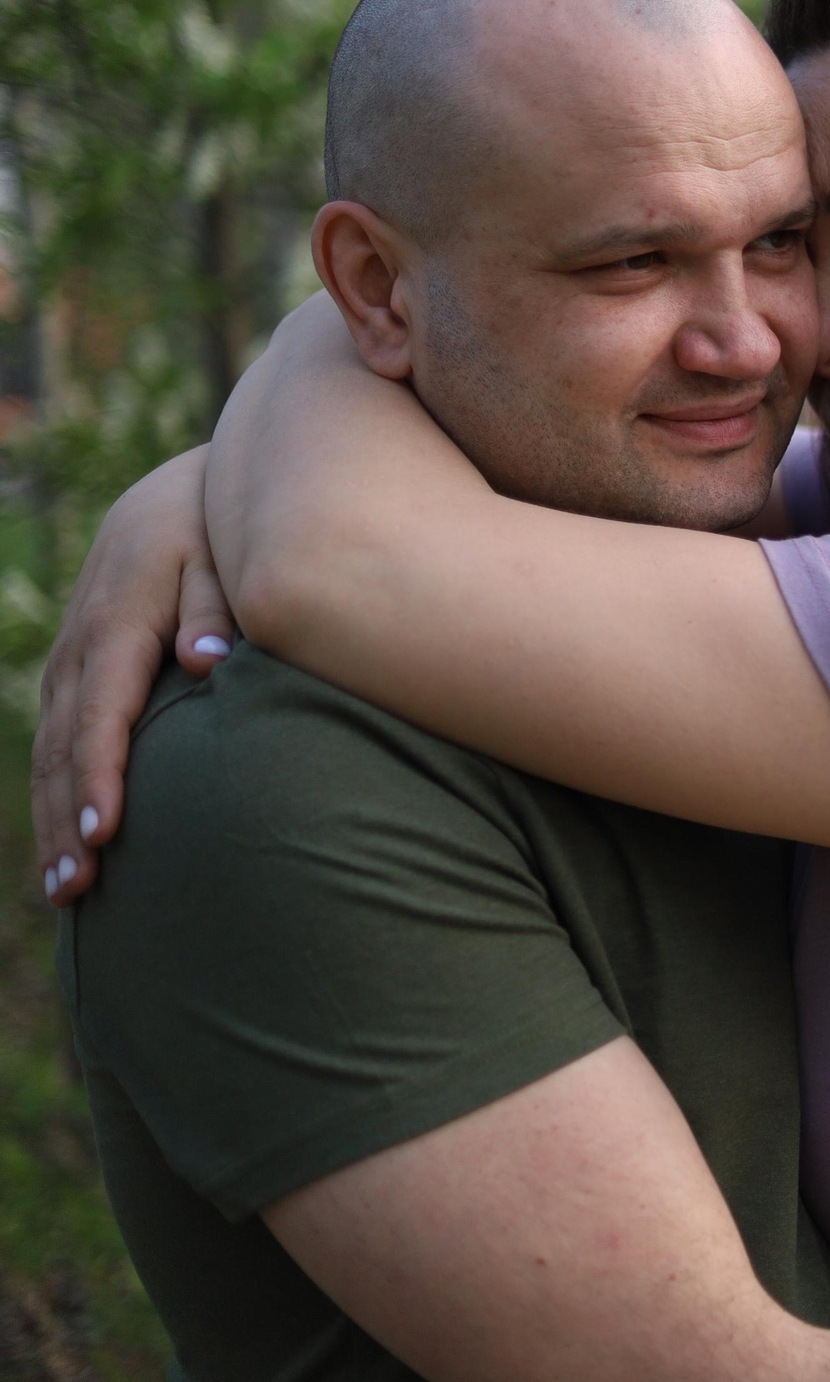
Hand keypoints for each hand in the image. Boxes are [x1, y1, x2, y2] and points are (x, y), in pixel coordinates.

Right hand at [32, 446, 235, 905]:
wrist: (183, 493)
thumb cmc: (220, 528)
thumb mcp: (227, 552)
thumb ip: (218, 607)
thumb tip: (208, 663)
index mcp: (119, 619)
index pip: (103, 711)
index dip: (100, 774)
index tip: (106, 832)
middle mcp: (84, 644)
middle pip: (63, 744)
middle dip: (65, 819)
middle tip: (78, 887)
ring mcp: (72, 657)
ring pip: (50, 748)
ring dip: (52, 818)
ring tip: (66, 889)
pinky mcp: (77, 668)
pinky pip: (57, 737)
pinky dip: (56, 791)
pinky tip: (67, 842)